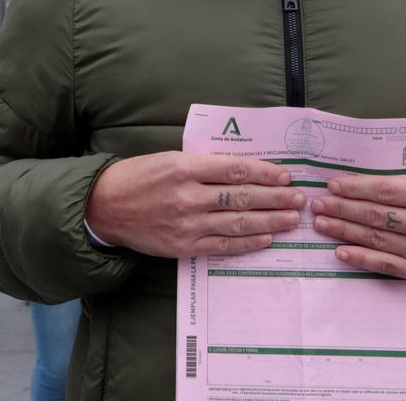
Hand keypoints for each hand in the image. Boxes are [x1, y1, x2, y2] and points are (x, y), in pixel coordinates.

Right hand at [85, 152, 306, 257]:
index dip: (265, 173)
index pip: (235, 169)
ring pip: (238, 222)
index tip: (286, 175)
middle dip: (276, 198)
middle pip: (243, 196)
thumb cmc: (138, 177)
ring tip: (292, 219)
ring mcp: (187, 224)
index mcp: (185, 168)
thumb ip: (204, 165)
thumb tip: (244, 169)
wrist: (105, 207)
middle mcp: (189, 196)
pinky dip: (248, 242)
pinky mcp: (184, 246)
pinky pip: (223, 245)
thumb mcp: (169, 159)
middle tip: (300, 198)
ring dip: (270, 221)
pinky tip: (267, 238)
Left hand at [310, 177, 405, 284]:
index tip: (333, 184)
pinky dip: (361, 258)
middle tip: (317, 203)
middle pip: (376, 216)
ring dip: (344, 231)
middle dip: (342, 208)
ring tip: (321, 223)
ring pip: (376, 239)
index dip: (356, 188)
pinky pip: (386, 265)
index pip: (385, 191)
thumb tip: (366, 187)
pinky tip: (340, 251)